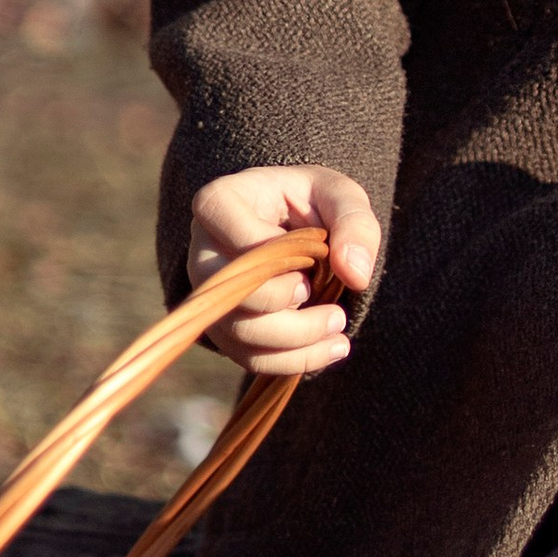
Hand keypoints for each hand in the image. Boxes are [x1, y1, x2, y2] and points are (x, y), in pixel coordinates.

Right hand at [188, 166, 379, 377]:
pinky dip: (294, 360)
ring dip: (298, 344)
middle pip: (232, 298)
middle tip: (336, 313)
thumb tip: (355, 275)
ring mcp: (208, 293)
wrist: (297, 226)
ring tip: (338, 331)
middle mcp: (203, 250)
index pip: (241, 242)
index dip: (283, 262)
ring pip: (241, 335)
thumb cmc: (312, 203)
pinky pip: (249, 356)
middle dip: (292, 317)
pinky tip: (331, 348)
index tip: (315, 262)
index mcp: (221, 202)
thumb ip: (354, 224)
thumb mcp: (340, 196)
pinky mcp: (222, 325)